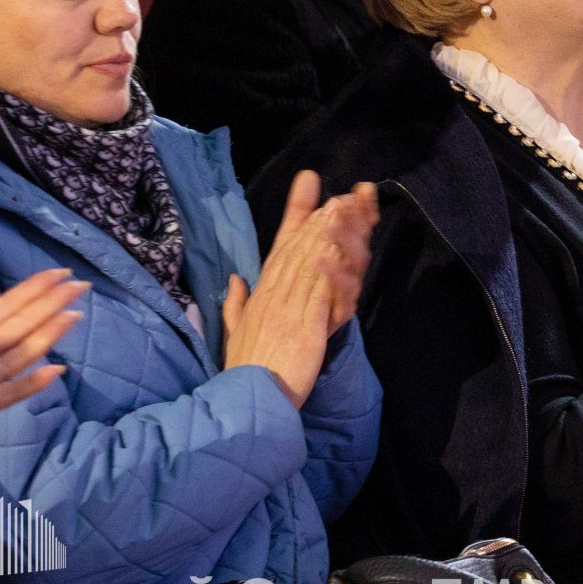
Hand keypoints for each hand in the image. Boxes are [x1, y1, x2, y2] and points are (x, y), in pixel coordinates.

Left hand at [0, 266, 85, 467]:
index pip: (11, 304)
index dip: (35, 288)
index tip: (60, 272)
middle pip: (27, 322)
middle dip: (54, 303)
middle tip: (81, 284)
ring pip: (27, 351)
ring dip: (51, 334)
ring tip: (74, 314)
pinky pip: (15, 391)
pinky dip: (35, 383)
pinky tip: (55, 371)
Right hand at [223, 170, 377, 405]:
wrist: (248, 400)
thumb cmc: (246, 370)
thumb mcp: (234, 333)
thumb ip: (236, 304)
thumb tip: (235, 279)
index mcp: (261, 294)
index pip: (281, 246)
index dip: (297, 214)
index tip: (310, 183)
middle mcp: (273, 295)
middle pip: (300, 247)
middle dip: (324, 217)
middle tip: (345, 193)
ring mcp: (288, 309)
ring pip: (312, 262)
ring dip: (331, 232)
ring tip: (348, 206)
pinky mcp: (305, 327)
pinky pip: (320, 292)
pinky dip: (330, 268)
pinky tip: (341, 247)